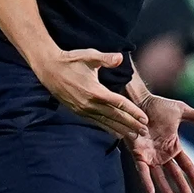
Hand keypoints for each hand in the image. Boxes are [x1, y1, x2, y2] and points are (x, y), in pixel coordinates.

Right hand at [34, 49, 148, 138]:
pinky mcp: (78, 111)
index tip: (144, 119)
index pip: (119, 104)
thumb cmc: (71, 60)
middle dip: (130, 125)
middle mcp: (89, 104)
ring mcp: (83, 109)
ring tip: (133, 136)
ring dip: (120, 129)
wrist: (49, 69)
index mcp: (95, 91)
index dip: (133, 112)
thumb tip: (120, 57)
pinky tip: (114, 132)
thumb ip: (106, 58)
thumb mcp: (89, 56)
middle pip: (114, 117)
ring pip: (105, 122)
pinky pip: (96, 122)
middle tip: (144, 132)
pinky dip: (107, 128)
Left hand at [130, 94, 193, 192]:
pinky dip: (147, 181)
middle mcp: (162, 153)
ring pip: (159, 176)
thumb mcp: (181, 111)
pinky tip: (151, 192)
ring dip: (165, 189)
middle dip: (181, 187)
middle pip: (174, 173)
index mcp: (174, 145)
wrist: (139, 101)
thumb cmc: (158, 105)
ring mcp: (150, 155)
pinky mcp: (138, 154)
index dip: (193, 176)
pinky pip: (143, 170)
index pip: (186, 164)